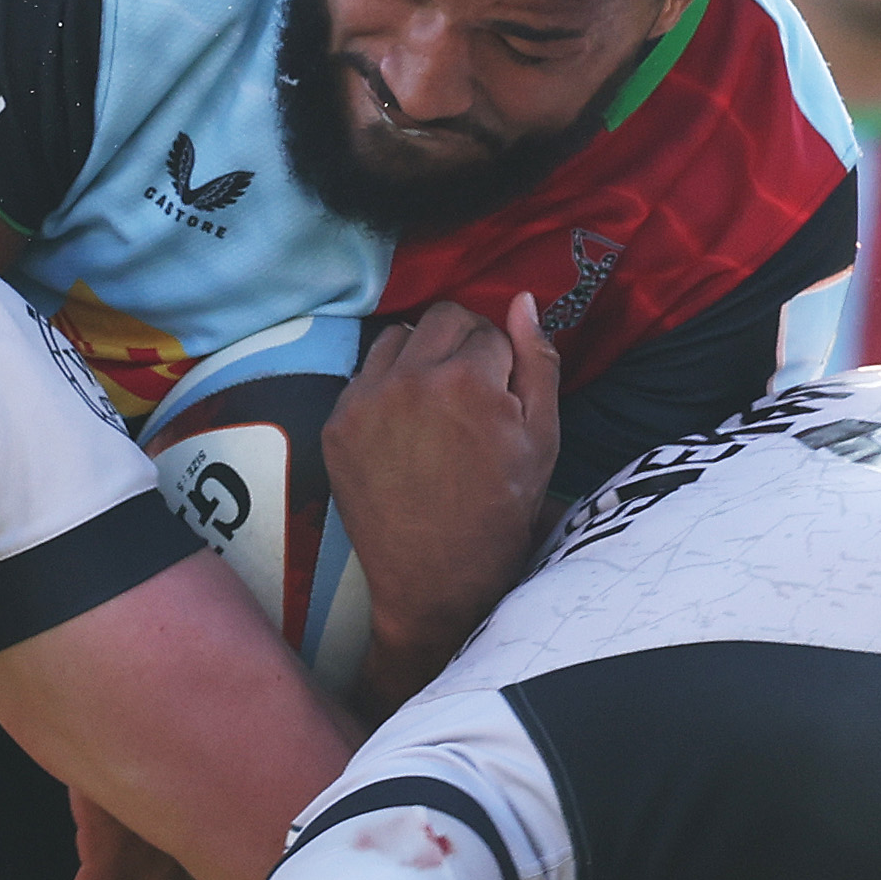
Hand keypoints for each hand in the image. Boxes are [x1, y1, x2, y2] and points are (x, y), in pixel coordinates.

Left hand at [323, 293, 560, 677]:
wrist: (436, 579)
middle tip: (473, 393)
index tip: (501, 400)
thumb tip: (522, 300)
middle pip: (443, 318)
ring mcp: (365, 401)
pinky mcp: (337, 423)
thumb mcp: (543, 438)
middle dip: (465, 345)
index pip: (490, 329)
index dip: (503, 364)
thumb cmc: (501, 511)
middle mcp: (410, 380)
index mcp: (468, 380)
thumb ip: (539, 361)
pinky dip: (389, 387)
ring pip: (399, 337)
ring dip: (423, 357)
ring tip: (437, 406)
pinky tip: (406, 427)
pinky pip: (366, 373)